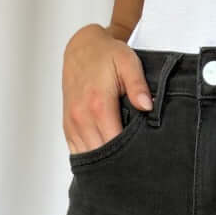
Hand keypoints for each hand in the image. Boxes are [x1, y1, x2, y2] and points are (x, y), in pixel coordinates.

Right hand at [62, 24, 152, 153]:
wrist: (82, 48)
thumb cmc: (106, 55)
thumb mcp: (128, 63)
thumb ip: (138, 85)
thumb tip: (148, 106)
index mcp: (98, 104)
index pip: (115, 143)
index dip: (129, 155)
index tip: (143, 158)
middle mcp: (81, 116)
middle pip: (101, 154)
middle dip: (119, 162)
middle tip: (136, 166)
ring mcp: (72, 123)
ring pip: (88, 156)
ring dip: (104, 163)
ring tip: (122, 165)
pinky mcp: (68, 126)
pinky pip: (77, 151)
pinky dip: (91, 157)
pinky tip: (105, 159)